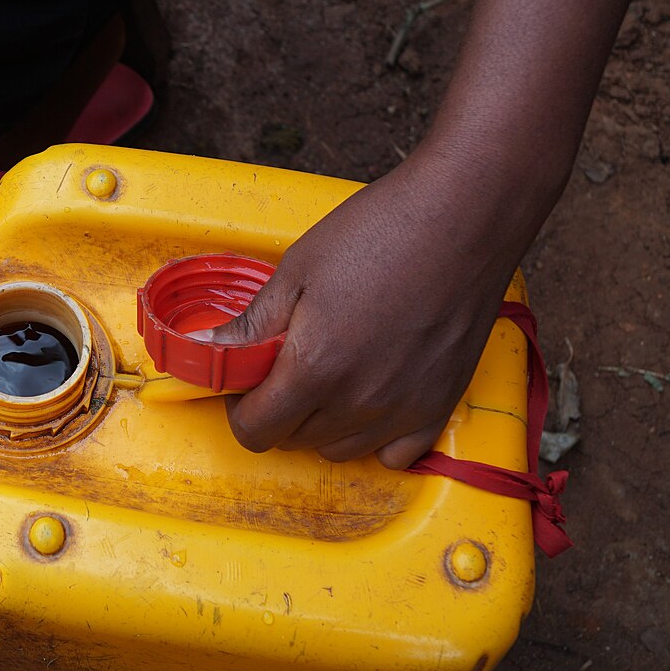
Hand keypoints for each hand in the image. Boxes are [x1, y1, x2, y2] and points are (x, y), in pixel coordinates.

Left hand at [210, 156, 520, 468]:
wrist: (464, 216)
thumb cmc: (380, 231)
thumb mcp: (298, 270)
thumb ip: (251, 325)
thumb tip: (206, 350)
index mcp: (315, 368)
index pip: (256, 431)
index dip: (240, 410)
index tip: (245, 383)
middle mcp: (358, 402)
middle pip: (294, 441)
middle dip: (277, 411)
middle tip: (285, 366)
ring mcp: (403, 410)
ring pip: (340, 450)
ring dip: (321, 425)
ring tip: (328, 374)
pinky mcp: (440, 405)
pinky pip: (396, 454)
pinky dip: (376, 438)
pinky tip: (371, 398)